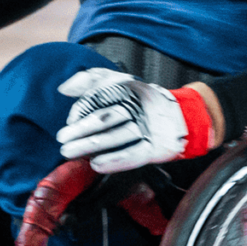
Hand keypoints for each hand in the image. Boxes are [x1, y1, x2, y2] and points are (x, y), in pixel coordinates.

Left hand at [55, 69, 213, 173]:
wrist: (184, 117)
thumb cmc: (141, 100)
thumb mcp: (117, 83)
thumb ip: (89, 81)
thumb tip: (63, 88)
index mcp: (130, 90)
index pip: (101, 98)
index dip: (82, 109)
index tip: (70, 120)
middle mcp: (140, 108)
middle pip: (106, 118)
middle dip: (81, 129)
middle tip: (62, 139)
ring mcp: (149, 128)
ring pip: (116, 137)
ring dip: (91, 146)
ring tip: (70, 152)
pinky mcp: (157, 148)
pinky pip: (134, 154)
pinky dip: (115, 160)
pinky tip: (97, 165)